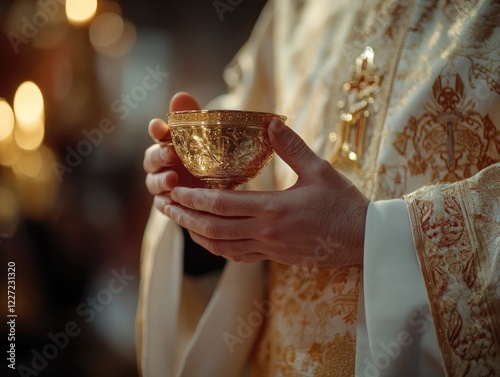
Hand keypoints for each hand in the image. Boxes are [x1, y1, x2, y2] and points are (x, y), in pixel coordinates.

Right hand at [143, 92, 204, 211]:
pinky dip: (164, 203)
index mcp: (168, 143)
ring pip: (152, 183)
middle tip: (171, 154)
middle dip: (159, 156)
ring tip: (172, 180)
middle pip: (151, 158)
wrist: (217, 189)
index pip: (157, 133)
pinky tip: (171, 202)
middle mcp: (161, 163)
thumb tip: (180, 96)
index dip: (156, 129)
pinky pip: (160, 204)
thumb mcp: (205, 139)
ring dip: (160, 181)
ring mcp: (162, 184)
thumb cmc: (207, 158)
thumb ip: (192, 119)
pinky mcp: (167, 203)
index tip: (158, 126)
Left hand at [165, 119, 369, 266]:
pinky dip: (218, 248)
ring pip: (223, 246)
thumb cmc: (344, 203)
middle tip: (166, 206)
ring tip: (179, 222)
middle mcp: (267, 232)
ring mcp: (270, 248)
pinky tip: (209, 240)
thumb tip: (271, 122)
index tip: (175, 190)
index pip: (223, 204)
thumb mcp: (320, 169)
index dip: (194, 199)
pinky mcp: (275, 257)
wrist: (364, 239)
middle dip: (186, 217)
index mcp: (274, 208)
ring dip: (197, 234)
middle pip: (215, 228)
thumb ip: (292, 146)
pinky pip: (239, 257)